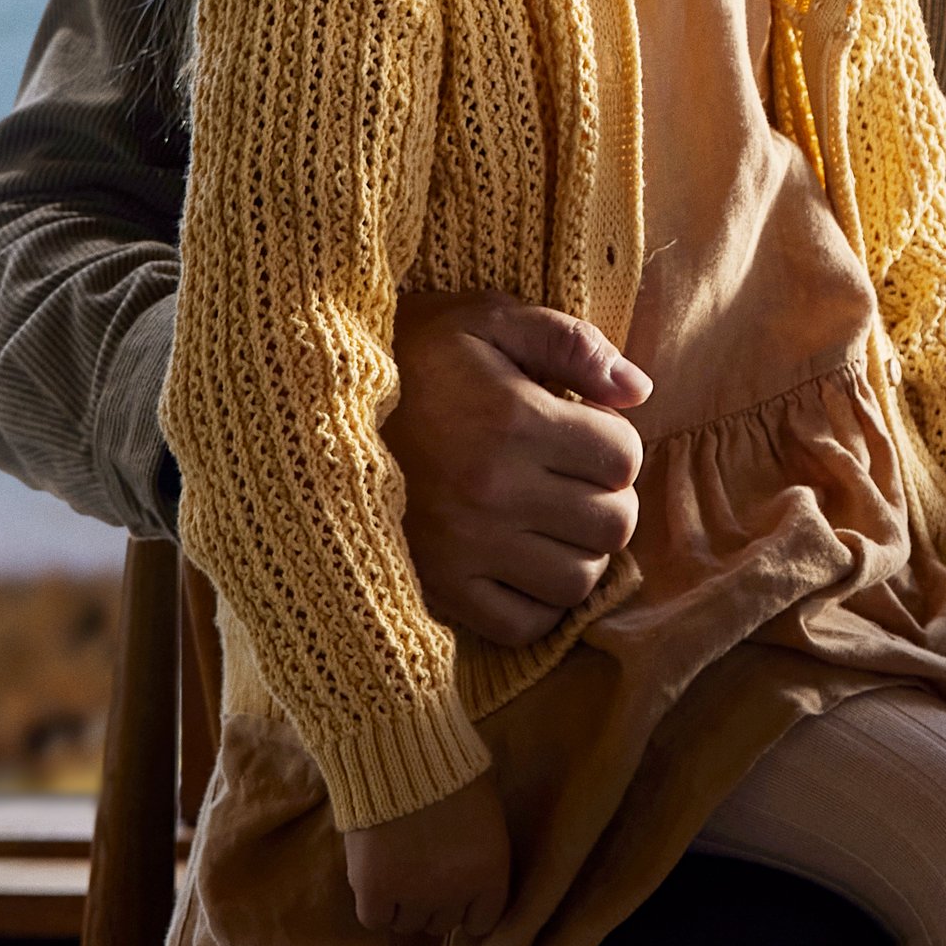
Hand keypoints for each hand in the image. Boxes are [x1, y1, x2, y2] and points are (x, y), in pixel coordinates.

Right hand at [343, 776, 511, 939]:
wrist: (401, 752)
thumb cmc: (449, 772)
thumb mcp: (485, 811)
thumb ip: (481, 854)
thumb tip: (472, 879)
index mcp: (490, 872)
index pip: (482, 922)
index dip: (466, 908)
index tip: (455, 895)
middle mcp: (455, 891)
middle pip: (442, 923)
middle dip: (433, 902)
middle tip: (421, 872)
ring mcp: (414, 894)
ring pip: (408, 923)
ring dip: (403, 902)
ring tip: (396, 867)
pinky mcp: (375, 891)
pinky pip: (375, 919)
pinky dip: (375, 906)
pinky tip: (375, 880)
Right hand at [386, 288, 648, 647]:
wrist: (306, 408)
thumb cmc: (410, 355)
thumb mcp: (486, 320)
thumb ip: (570, 343)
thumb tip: (639, 389)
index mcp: (512, 419)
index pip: (623, 457)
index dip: (615, 443)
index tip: (585, 432)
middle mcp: (493, 492)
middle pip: (612, 524)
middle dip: (607, 498)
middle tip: (576, 479)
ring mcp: (464, 549)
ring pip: (578, 580)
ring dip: (579, 551)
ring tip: (552, 519)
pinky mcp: (437, 591)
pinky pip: (524, 626)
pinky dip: (540, 602)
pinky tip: (525, 562)